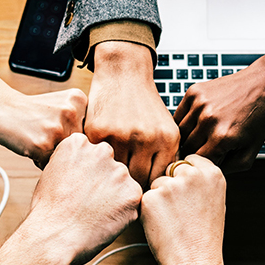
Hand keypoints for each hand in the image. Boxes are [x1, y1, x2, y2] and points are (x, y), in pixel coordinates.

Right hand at [0, 88, 86, 166]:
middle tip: (46, 135)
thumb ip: (80, 121)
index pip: (90, 133)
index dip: (74, 137)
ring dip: (53, 155)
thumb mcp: (61, 104)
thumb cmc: (30, 110)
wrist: (0, 106)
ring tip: (38, 139)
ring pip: (67, 158)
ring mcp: (58, 128)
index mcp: (79, 100)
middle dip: (65, 148)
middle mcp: (72, 112)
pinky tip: (31, 145)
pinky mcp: (43, 144)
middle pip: (80, 147)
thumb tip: (97, 154)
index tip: (59, 129)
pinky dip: (40, 161)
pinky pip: (50, 165)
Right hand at [26, 133, 141, 264]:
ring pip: (122, 183)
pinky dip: (122, 212)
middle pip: (109, 166)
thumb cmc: (48, 211)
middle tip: (87, 203)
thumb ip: (73, 163)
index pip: (91, 154)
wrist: (54, 237)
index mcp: (79, 143)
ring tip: (93, 213)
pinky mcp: (133, 193)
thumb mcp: (51, 173)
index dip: (84, 174)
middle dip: (102, 182)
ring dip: (114, 196)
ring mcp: (119, 172)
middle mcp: (102, 151)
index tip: (76, 188)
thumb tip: (85, 167)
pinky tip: (104, 220)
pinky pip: (132, 201)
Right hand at [86, 41, 179, 186]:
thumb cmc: (144, 105)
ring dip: (112, 175)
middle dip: (130, 185)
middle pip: (138, 180)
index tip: (141, 189)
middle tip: (123, 186)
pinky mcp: (98, 132)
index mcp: (167, 139)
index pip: (158, 179)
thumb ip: (165, 157)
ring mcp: (121, 135)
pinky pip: (98, 159)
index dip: (149, 188)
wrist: (124, 73)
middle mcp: (146, 138)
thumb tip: (160, 191)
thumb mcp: (165, 128)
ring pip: (116, 172)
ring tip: (110, 175)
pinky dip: (97, 161)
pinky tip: (98, 160)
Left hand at [140, 155, 225, 264]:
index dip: (184, 176)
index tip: (188, 193)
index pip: (189, 160)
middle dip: (171, 186)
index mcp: (212, 173)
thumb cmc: (204, 237)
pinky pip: (145, 199)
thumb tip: (182, 169)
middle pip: (171, 169)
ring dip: (159, 199)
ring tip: (174, 221)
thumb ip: (200, 181)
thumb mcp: (214, 201)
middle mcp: (192, 175)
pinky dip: (149, 211)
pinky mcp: (151, 198)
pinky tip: (163, 226)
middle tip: (180, 212)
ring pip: (156, 184)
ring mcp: (170, 185)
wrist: (195, 262)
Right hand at [174, 63, 264, 172]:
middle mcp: (208, 120)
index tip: (206, 163)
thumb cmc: (258, 119)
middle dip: (194, 153)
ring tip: (201, 137)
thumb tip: (206, 174)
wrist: (264, 85)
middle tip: (204, 151)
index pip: (197, 163)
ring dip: (187, 138)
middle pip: (186, 148)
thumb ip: (228, 169)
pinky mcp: (194, 92)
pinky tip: (197, 123)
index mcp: (222, 138)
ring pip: (179, 133)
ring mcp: (199, 104)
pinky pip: (178, 115)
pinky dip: (184, 122)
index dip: (201, 166)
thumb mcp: (250, 153)